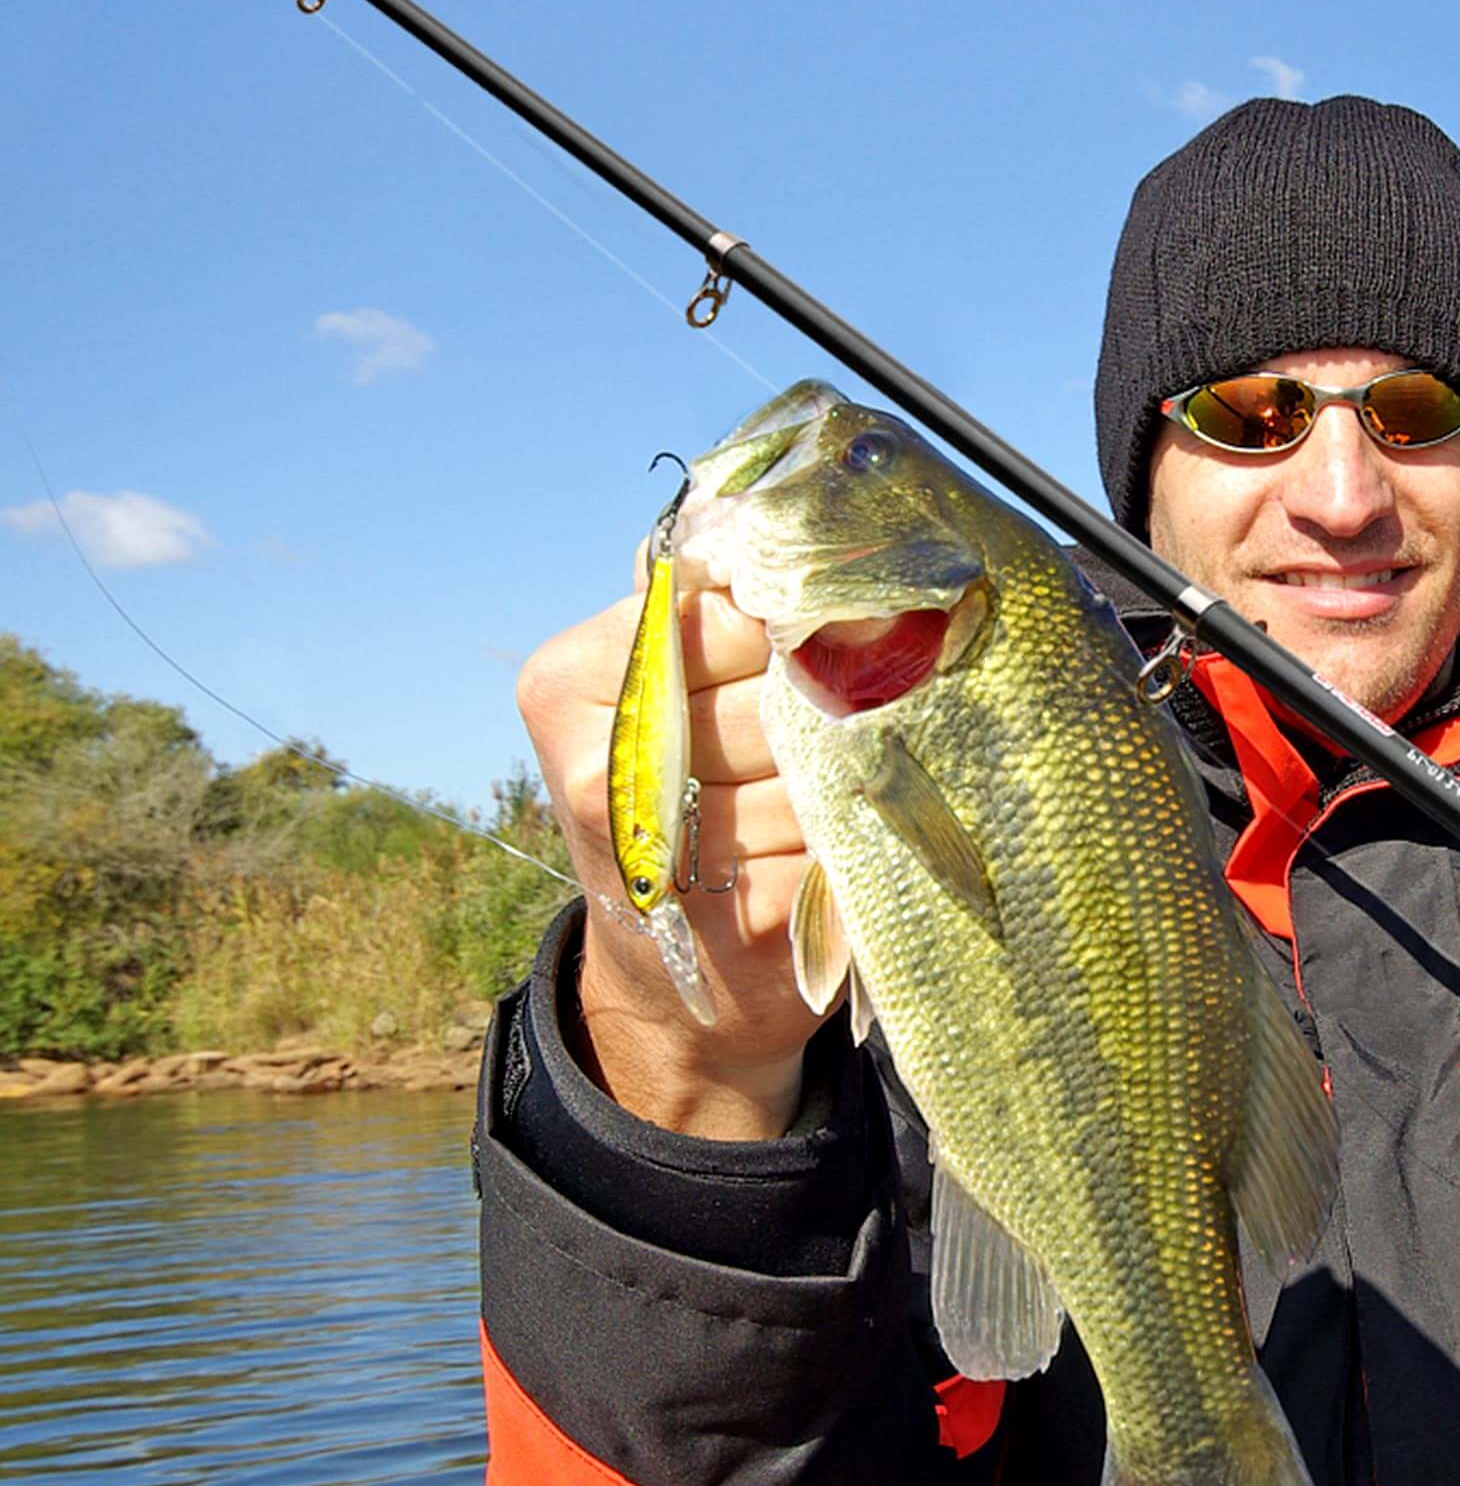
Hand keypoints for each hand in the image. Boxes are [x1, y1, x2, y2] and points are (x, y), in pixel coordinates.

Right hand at [515, 577, 842, 1141]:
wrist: (667, 975)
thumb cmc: (673, 797)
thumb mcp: (651, 692)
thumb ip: (690, 609)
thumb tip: (751, 510)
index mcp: (567, 686)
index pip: (727, 615)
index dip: (788, 627)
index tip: (810, 640)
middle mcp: (599, 773)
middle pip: (779, 692)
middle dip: (827, 702)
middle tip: (835, 718)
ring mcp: (671, 856)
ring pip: (820, 765)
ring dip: (852, 771)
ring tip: (841, 779)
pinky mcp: (749, 920)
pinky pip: (845, 838)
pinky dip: (866, 833)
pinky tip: (848, 838)